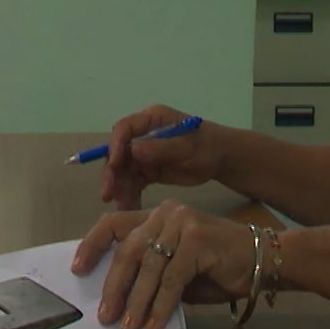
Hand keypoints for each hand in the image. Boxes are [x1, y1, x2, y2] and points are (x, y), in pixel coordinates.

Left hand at [71, 200, 256, 328]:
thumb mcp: (178, 268)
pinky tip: (154, 323)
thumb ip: (151, 273)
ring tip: (128, 325)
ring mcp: (183, 223)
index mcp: (157, 215)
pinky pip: (171, 278)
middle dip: (114, 286)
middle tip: (105, 315)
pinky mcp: (198, 241)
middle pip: (128, 250)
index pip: (114, 223)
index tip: (77, 270)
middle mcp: (167, 214)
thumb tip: (119, 299)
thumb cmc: (218, 268)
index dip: (92, 245)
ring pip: (149, 267)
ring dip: (137, 301)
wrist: (263, 259)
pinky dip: (160, 304)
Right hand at [100, 104, 226, 209]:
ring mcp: (144, 153)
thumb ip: (162, 148)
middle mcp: (142, 134)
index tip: (115, 166)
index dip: (116, 146)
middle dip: (113, 174)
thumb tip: (133, 150)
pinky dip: (130, 195)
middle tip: (108, 195)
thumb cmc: (208, 146)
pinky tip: (129, 208)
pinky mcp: (148, 170)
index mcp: (152, 119)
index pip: (125, 129)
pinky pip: (134, 183)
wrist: (221, 160)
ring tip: (122, 208)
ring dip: (120, 189)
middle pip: (119, 152)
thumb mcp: (187, 147)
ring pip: (124, 171)